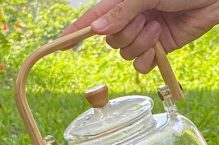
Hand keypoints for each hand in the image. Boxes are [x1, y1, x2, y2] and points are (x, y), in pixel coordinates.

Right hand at [62, 0, 218, 72]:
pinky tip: (158, 49)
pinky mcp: (158, 49)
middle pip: (110, 40)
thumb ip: (122, 11)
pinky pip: (140, 65)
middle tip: (148, 20)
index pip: (91, 19)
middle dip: (128, 34)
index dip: (74, 32)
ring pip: (125, 54)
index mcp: (122, 3)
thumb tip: (97, 30)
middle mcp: (129, 19)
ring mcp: (143, 35)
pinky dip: (148, 60)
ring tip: (160, 28)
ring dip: (142, 44)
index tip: (59, 45)